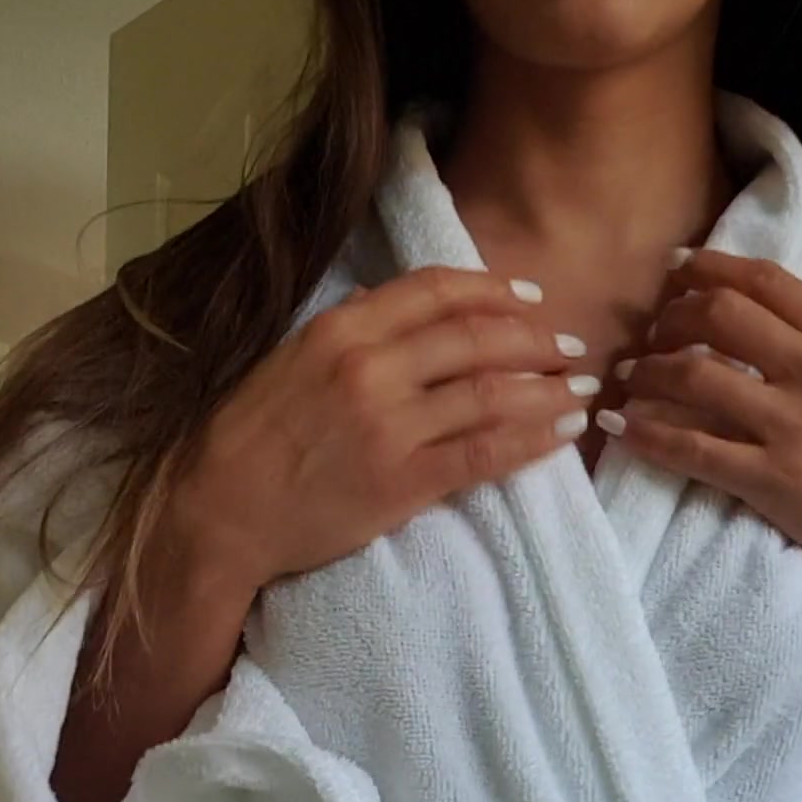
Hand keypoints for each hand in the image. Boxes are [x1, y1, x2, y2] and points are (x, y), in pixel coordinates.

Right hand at [177, 267, 595, 591]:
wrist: (221, 511)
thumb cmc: (251, 439)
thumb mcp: (292, 360)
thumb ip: (351, 330)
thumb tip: (399, 301)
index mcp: (342, 329)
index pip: (437, 292)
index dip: (495, 290)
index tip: (533, 296)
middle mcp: (371, 368)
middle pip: (477, 339)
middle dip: (537, 339)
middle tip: (573, 345)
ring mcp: (391, 427)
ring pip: (491, 394)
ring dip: (548, 388)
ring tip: (581, 387)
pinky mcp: (403, 483)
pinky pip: (484, 455)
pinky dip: (531, 440)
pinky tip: (561, 433)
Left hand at [607, 250, 801, 624]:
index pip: (765, 281)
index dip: (709, 268)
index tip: (677, 269)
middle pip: (719, 317)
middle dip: (672, 318)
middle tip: (651, 332)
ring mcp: (791, 426)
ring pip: (695, 377)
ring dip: (648, 373)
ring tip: (628, 378)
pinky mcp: (771, 481)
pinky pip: (692, 449)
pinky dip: (648, 435)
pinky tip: (622, 429)